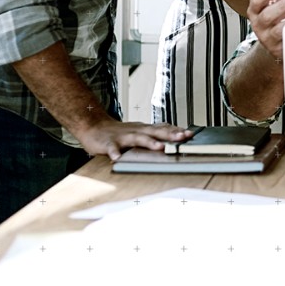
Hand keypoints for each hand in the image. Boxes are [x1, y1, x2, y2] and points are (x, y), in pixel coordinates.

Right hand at [75, 118, 191, 160]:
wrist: (94, 127)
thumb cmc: (119, 132)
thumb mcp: (140, 130)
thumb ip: (154, 133)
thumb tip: (175, 135)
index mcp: (144, 129)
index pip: (163, 128)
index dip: (176, 131)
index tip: (190, 134)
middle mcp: (136, 131)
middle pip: (155, 131)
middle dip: (170, 134)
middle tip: (182, 138)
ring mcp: (123, 137)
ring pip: (138, 138)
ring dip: (149, 142)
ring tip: (160, 147)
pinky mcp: (109, 144)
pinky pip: (112, 149)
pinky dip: (115, 153)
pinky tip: (117, 159)